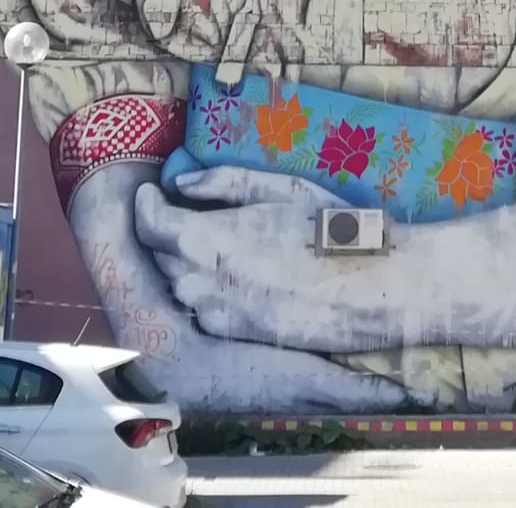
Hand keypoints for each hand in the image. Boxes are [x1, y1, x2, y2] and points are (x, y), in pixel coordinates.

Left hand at [70, 160, 407, 411]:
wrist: (371, 287)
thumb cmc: (330, 228)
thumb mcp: (281, 188)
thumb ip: (225, 183)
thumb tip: (181, 182)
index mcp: (213, 239)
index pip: (152, 226)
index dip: (144, 206)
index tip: (150, 191)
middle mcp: (206, 282)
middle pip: (162, 256)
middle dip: (166, 231)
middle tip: (185, 210)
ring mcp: (220, 314)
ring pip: (179, 285)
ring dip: (184, 262)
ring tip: (211, 240)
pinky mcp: (237, 335)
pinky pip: (203, 309)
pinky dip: (205, 289)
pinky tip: (234, 273)